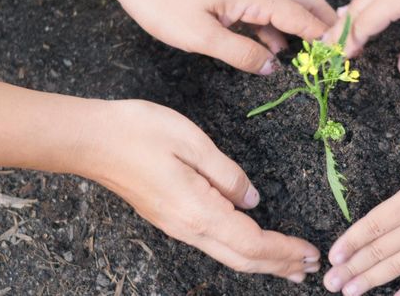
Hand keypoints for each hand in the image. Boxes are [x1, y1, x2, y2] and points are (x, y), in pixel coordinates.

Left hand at [73, 0, 335, 73]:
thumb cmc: (162, 2)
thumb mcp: (201, 37)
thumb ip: (241, 54)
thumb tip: (272, 67)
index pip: (301, 16)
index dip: (324, 36)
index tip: (344, 54)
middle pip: (305, 0)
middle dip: (325, 24)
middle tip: (340, 48)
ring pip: (288, 4)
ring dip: (303, 26)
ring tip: (315, 54)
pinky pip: (268, 8)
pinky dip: (279, 27)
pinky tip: (277, 49)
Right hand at [77, 100, 319, 281]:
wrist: (89, 141)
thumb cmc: (138, 133)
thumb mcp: (193, 142)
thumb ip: (228, 175)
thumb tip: (253, 200)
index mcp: (199, 211)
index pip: (253, 243)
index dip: (285, 251)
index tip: (311, 253)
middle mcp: (189, 228)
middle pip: (244, 259)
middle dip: (280, 265)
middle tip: (310, 267)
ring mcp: (177, 226)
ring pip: (229, 255)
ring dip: (263, 261)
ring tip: (289, 264)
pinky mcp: (170, 218)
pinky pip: (215, 244)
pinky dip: (243, 250)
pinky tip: (251, 245)